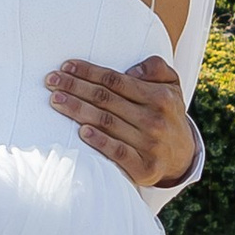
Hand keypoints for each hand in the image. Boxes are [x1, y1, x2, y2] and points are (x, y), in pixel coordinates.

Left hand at [45, 53, 198, 190]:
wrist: (182, 156)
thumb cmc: (167, 114)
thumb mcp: (171, 86)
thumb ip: (156, 68)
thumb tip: (132, 70)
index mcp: (160, 97)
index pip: (115, 80)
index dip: (88, 72)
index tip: (66, 66)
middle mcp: (155, 120)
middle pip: (106, 99)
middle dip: (75, 87)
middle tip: (51, 80)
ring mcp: (150, 145)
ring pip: (106, 122)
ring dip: (77, 110)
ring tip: (56, 100)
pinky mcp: (144, 167)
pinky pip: (118, 152)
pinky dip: (99, 141)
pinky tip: (81, 131)